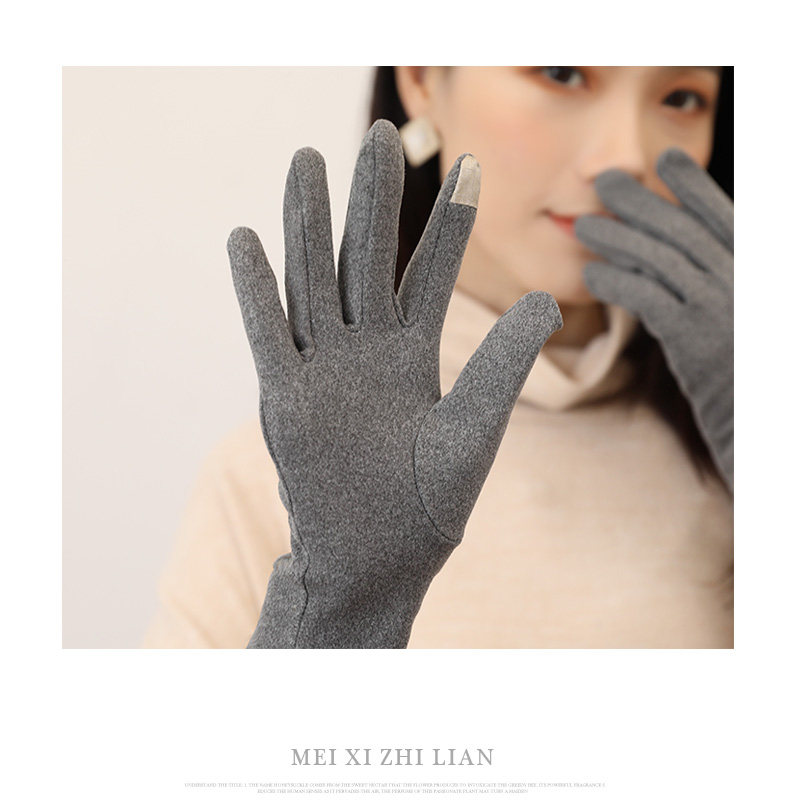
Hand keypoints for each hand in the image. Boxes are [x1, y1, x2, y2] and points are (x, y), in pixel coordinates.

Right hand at [227, 120, 561, 647]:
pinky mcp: (286, 398)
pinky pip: (268, 333)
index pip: (432, 272)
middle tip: (383, 136)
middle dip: (374, 199)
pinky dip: (256, 289)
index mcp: (414, 355)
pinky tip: (247, 239)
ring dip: (308, 223)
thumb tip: (547, 298)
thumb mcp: (476, 426)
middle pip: (368, 259)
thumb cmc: (430, 503)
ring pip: (314, 280)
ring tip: (307, 161)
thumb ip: (503, 361)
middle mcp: (366, 351)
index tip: (467, 165)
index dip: (450, 221)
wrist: (380, 558)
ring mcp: (323, 369)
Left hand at [574, 148, 732, 491]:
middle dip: (644, 201)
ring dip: (620, 237)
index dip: (695, 187)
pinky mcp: (700, 344)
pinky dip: (621, 282)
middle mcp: (749, 284)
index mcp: (761, 275)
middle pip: (688, 231)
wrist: (770, 438)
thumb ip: (726, 294)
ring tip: (585, 224)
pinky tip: (594, 274)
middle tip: (606, 180)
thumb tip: (692, 275)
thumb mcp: (746, 331)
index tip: (667, 159)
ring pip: (665, 259)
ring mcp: (726, 312)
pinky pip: (653, 300)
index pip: (726, 219)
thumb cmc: (756, 389)